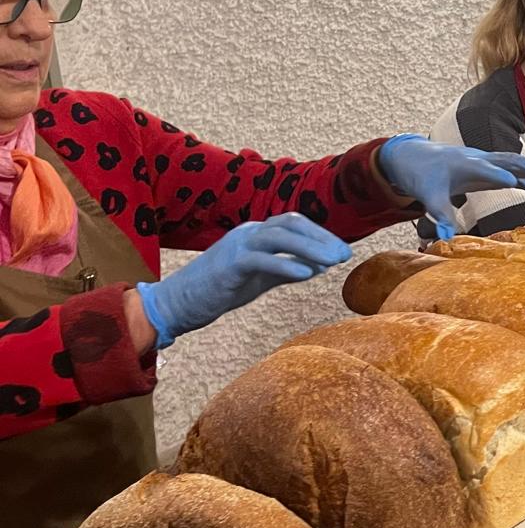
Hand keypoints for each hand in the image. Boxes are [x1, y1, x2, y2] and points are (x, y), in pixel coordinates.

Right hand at [136, 215, 351, 348]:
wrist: (177, 303)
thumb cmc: (220, 289)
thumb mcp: (260, 277)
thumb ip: (287, 270)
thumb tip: (318, 268)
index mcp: (256, 234)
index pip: (294, 224)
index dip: (321, 235)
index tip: (344, 251)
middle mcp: (248, 233)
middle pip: (291, 224)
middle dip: (321, 238)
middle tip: (345, 255)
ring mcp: (237, 246)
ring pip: (279, 236)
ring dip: (311, 247)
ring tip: (334, 261)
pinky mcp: (229, 265)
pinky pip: (261, 259)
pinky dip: (286, 264)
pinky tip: (308, 274)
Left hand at [378, 135, 524, 239]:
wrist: (420, 158)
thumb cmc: (424, 175)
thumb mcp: (429, 196)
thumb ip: (440, 215)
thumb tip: (445, 239)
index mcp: (464, 164)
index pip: (482, 168)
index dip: (495, 174)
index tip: (511, 181)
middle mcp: (482, 160)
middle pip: (512, 162)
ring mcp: (491, 164)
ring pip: (520, 166)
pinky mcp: (495, 172)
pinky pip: (519, 176)